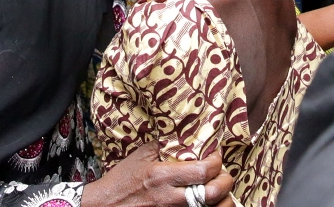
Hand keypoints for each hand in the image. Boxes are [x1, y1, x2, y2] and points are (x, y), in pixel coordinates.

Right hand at [81, 142, 234, 206]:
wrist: (107, 205)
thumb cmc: (122, 181)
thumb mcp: (139, 156)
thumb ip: (161, 145)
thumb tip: (181, 133)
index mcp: (162, 176)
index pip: (203, 170)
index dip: (216, 161)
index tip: (215, 155)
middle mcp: (171, 197)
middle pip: (214, 193)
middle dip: (226, 181)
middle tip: (223, 173)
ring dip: (224, 199)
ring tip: (219, 189)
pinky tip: (210, 202)